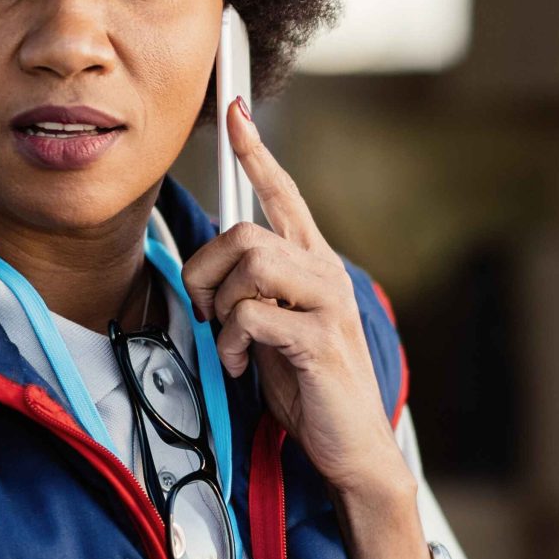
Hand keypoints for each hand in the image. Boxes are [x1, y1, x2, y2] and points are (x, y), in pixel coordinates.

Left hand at [181, 99, 413, 507]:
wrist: (352, 447)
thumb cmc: (311, 388)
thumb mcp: (273, 330)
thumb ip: (253, 293)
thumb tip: (211, 273)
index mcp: (314, 265)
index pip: (284, 195)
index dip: (257, 152)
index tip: (237, 111)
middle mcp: (325, 273)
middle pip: (245, 232)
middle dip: (206, 270)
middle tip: (208, 312)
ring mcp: (327, 303)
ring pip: (248, 263)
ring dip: (221, 307)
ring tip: (231, 343)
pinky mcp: (319, 337)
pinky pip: (252, 314)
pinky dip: (233, 342)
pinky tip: (244, 364)